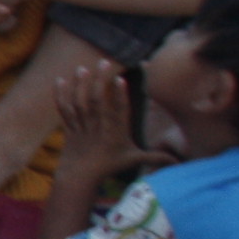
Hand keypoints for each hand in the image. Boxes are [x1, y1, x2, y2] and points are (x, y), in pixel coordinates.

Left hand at [48, 61, 152, 185]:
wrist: (80, 176)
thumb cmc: (109, 166)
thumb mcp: (134, 160)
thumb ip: (156, 157)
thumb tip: (179, 161)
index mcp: (115, 132)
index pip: (119, 111)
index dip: (119, 95)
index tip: (120, 79)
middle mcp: (98, 127)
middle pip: (97, 101)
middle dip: (100, 80)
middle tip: (104, 61)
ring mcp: (82, 126)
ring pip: (79, 103)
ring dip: (80, 85)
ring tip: (83, 68)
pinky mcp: (69, 126)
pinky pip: (64, 109)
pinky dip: (61, 95)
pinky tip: (60, 80)